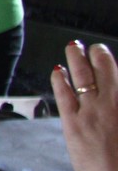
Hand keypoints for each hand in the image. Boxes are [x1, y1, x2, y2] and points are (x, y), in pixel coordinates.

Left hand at [53, 41, 117, 170]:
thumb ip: (117, 110)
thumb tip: (111, 97)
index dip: (112, 64)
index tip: (108, 57)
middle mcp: (113, 104)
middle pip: (105, 68)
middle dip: (98, 54)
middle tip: (93, 48)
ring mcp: (93, 112)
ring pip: (82, 74)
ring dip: (77, 57)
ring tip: (74, 47)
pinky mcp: (73, 123)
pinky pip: (63, 93)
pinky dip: (60, 79)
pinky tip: (58, 72)